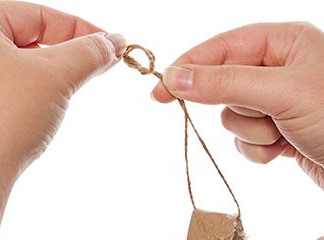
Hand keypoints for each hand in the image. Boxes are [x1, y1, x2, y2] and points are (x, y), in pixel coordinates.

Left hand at [0, 2, 125, 238]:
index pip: (40, 16)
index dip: (81, 28)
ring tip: (71, 87)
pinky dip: (38, 90)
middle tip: (98, 65)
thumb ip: (88, 52)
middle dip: (70, 52)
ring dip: (55, 73)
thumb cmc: (0, 119)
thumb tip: (113, 42)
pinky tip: (46, 105)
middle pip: (32, 38)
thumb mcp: (55, 74)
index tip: (110, 45)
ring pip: (25, 64)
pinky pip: (15, 86)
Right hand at [152, 22, 323, 189]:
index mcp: (282, 43)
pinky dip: (258, 148)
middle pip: (223, 84)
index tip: (160, 89)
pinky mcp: (275, 129)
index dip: (188, 66)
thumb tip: (176, 79)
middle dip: (239, 106)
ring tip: (283, 132)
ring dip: (252, 130)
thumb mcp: (280, 91)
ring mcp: (274, 101)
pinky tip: (284, 147)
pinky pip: (244, 138)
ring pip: (232, 115)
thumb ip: (224, 82)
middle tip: (256, 114)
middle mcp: (277, 68)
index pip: (220, 48)